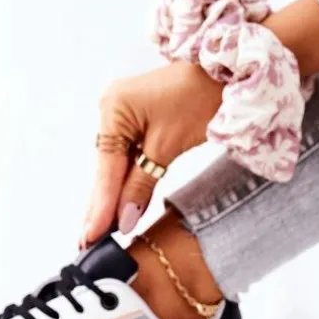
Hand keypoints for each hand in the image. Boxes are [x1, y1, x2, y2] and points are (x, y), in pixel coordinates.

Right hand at [81, 61, 222, 246]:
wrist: (229, 75)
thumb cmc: (201, 98)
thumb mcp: (168, 146)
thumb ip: (141, 184)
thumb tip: (123, 221)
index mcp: (113, 109)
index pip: (106, 169)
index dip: (100, 206)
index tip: (92, 236)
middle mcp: (111, 110)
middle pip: (106, 169)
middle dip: (101, 206)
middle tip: (89, 243)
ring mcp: (123, 116)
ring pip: (116, 168)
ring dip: (113, 199)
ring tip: (100, 234)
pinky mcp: (138, 123)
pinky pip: (128, 161)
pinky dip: (127, 184)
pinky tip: (121, 210)